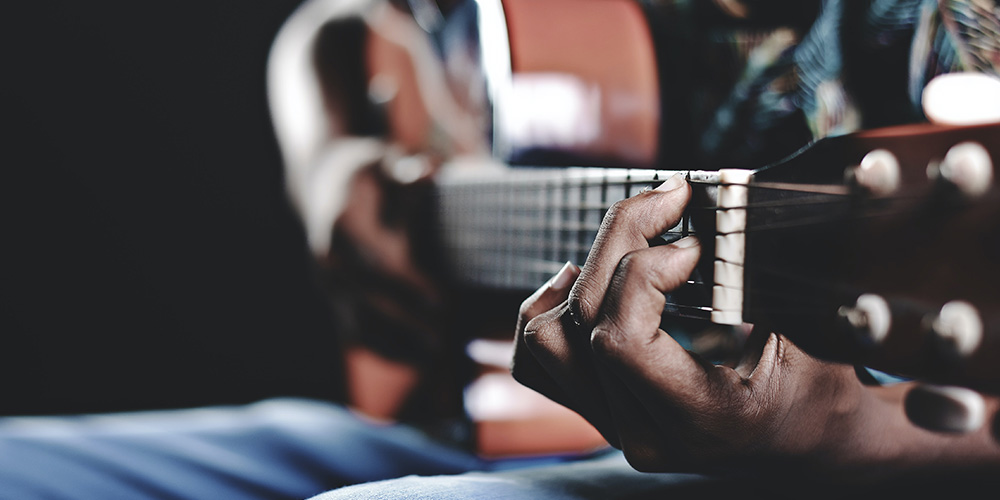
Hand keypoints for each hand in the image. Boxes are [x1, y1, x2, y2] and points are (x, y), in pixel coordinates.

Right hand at [324, 153, 471, 424]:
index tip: (441, 303)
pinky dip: (385, 349)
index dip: (408, 287)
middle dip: (406, 326)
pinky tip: (415, 361)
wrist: (323, 183)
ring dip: (397, 346)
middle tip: (444, 343)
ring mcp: (329, 285)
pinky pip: (356, 333)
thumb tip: (428, 171)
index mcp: (343, 226)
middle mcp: (330, 260)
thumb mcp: (383, 164)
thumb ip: (406, 175)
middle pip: (368, 303)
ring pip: (360, 326)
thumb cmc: (367, 175)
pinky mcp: (333, 300)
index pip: (377, 264)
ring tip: (435, 359)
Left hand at [511, 174, 999, 478]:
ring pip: (545, 341)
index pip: (620, 342)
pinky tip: (586, 279)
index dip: (644, 274)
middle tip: (668, 201)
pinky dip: (550, 308)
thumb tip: (718, 201)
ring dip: (581, 276)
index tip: (694, 243)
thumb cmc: (817, 388)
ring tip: (628, 243)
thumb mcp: (809, 336)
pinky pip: (538, 359)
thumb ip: (756, 279)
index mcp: (700, 419)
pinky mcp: (598, 405)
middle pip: (583, 322)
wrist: (807, 443)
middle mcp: (643, 429)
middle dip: (621, 240)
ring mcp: (613, 422)